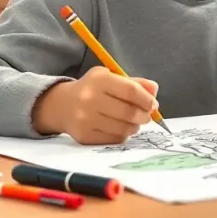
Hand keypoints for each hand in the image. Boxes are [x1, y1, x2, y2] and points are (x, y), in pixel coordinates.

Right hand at [33, 66, 158, 143]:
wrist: (62, 105)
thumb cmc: (93, 89)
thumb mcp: (111, 78)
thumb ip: (134, 83)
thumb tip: (154, 90)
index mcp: (99, 80)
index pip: (130, 90)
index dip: (146, 99)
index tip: (153, 105)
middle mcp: (90, 98)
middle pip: (128, 112)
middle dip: (144, 115)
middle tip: (147, 116)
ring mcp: (85, 119)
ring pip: (123, 128)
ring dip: (135, 127)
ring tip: (135, 122)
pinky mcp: (84, 136)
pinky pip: (113, 139)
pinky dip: (123, 135)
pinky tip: (121, 128)